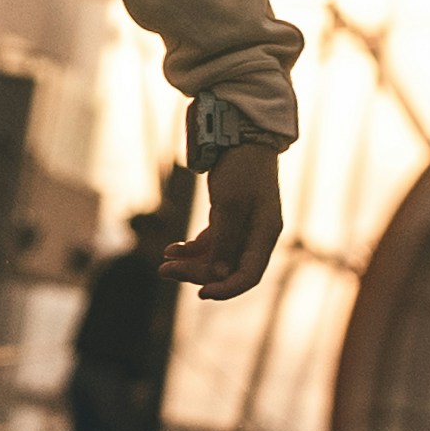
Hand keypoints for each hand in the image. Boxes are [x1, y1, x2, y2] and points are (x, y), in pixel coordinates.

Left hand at [164, 140, 282, 300]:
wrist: (239, 136)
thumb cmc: (240, 168)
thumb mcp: (230, 204)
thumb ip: (225, 241)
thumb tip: (219, 276)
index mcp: (266, 234)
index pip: (249, 275)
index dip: (226, 289)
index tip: (201, 294)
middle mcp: (256, 236)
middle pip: (227, 269)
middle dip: (197, 273)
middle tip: (165, 271)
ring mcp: (242, 228)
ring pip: (216, 258)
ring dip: (190, 263)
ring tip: (163, 263)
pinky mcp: (228, 219)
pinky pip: (210, 244)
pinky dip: (191, 248)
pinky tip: (171, 249)